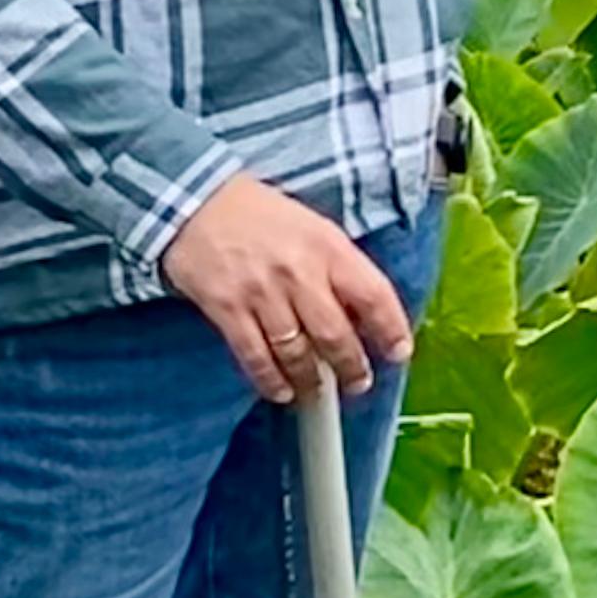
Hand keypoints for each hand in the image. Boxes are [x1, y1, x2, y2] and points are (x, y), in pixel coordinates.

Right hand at [162, 176, 415, 402]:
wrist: (196, 203)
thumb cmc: (263, 216)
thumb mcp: (315, 228)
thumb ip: (339, 267)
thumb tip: (362, 313)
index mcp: (329, 247)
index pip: (373, 295)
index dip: (391, 329)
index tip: (399, 353)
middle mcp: (299, 272)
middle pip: (335, 334)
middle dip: (352, 367)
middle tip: (360, 384)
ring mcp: (262, 293)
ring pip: (296, 352)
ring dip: (312, 381)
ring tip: (320, 393)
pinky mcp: (227, 309)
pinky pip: (255, 356)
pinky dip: (270, 380)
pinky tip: (282, 392)